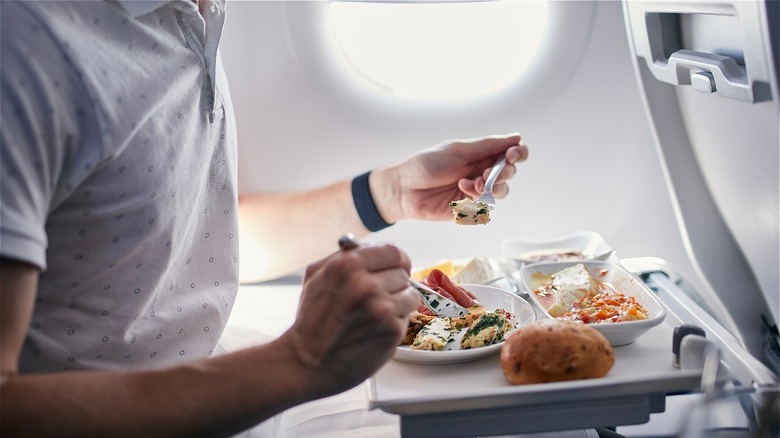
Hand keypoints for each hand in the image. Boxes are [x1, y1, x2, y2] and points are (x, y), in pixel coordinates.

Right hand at [280, 242, 418, 397]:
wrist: (307, 362)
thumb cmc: (312, 321)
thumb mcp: (316, 276)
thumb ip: (344, 256)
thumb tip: (370, 246)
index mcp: (348, 265)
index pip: (393, 251)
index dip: (396, 261)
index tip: (396, 268)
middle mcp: (366, 284)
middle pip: (403, 273)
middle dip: (393, 284)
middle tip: (377, 297)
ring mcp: (381, 308)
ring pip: (410, 295)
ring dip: (398, 304)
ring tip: (376, 315)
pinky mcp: (392, 330)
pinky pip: (407, 317)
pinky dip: (395, 323)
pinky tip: (376, 329)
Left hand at [372, 133, 528, 221]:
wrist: (404, 189)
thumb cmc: (426, 165)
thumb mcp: (458, 150)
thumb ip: (488, 146)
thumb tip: (516, 137)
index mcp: (480, 153)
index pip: (511, 152)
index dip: (518, 153)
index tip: (513, 155)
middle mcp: (481, 170)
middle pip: (509, 173)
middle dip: (503, 173)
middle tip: (486, 173)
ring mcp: (476, 190)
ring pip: (502, 191)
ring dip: (491, 187)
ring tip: (472, 184)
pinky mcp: (469, 207)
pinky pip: (486, 206)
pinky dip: (477, 199)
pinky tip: (461, 191)